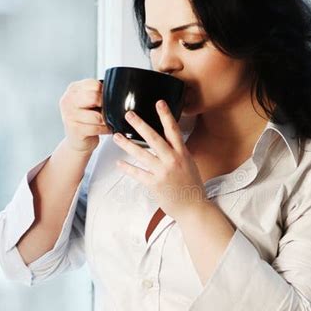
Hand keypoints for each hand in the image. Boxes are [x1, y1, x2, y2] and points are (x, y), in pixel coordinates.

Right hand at [59, 78, 111, 152]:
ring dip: (107, 120)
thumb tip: (115, 90)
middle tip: (109, 111)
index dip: (104, 93)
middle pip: (94, 97)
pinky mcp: (75, 129)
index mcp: (73, 90)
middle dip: (106, 106)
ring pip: (97, 116)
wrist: (77, 140)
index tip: (108, 100)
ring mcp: (70, 115)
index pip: (93, 84)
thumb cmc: (86, 119)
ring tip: (109, 121)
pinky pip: (96, 128)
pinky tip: (107, 129)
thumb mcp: (88, 102)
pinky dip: (105, 129)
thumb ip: (96, 94)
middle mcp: (68, 101)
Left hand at [112, 100, 207, 219]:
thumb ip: (178, 152)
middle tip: (129, 114)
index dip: (166, 115)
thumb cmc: (191, 186)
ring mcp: (163, 172)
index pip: (173, 130)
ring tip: (116, 137)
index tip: (159, 102)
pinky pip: (138, 173)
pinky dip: (127, 168)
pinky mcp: (155, 184)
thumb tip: (169, 142)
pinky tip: (119, 163)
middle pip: (154, 138)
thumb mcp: (189, 164)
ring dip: (127, 145)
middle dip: (140, 125)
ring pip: (142, 154)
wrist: (193, 207)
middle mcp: (173, 160)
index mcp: (182, 153)